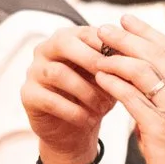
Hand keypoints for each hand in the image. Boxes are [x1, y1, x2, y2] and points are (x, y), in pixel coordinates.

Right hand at [23, 27, 120, 163]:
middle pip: (63, 43)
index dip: (107, 45)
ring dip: (84, 90)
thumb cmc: (95, 97)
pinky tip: (88, 119)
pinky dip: (72, 110)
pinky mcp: (28, 95)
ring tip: (103, 106)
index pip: (86, 32)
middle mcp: (46, 50)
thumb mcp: (110, 78)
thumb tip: (137, 54)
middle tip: (112, 79)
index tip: (127, 62)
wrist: (76, 131)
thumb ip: (117, 64)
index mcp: (68, 38)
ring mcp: (34, 71)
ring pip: (57, 72)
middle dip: (91, 60)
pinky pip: (48, 99)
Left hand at [89, 16, 164, 163]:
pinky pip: (132, 98)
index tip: (127, 20)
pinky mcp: (161, 128)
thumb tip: (142, 76)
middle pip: (155, 54)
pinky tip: (99, 77)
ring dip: (116, 59)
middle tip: (104, 29)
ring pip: (142, 72)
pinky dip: (114, 84)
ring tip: (96, 53)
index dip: (147, 32)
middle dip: (126, 39)